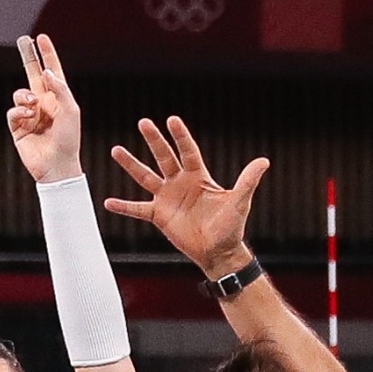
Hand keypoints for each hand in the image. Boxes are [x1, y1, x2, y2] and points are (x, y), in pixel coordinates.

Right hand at [7, 32, 83, 185]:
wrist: (57, 165)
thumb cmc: (69, 139)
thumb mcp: (70, 109)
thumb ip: (58, 88)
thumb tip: (44, 72)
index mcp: (57, 98)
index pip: (51, 71)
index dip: (47, 54)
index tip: (41, 38)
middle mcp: (43, 104)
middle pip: (32, 74)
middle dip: (28, 57)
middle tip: (22, 40)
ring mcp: (30, 116)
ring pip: (20, 94)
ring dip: (24, 96)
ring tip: (33, 106)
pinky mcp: (18, 128)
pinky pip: (13, 112)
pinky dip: (19, 112)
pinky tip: (29, 117)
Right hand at [104, 113, 268, 281]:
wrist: (218, 251)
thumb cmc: (230, 226)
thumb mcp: (239, 202)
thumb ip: (248, 180)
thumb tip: (264, 161)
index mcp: (198, 176)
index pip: (188, 151)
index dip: (180, 136)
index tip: (172, 119)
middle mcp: (180, 183)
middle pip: (164, 156)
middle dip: (154, 140)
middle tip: (143, 122)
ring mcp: (167, 198)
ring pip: (146, 176)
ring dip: (131, 164)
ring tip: (116, 150)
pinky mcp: (159, 216)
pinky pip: (137, 209)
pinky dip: (123, 207)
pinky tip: (108, 202)